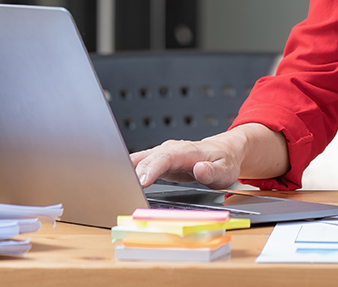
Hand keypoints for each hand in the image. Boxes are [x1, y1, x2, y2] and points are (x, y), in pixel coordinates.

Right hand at [130, 123, 288, 188]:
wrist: (224, 152)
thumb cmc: (224, 161)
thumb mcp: (225, 170)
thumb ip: (213, 172)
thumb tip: (200, 169)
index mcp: (187, 151)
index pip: (167, 157)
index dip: (152, 168)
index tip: (141, 180)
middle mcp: (172, 149)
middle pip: (149, 158)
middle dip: (134, 171)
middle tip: (121, 187)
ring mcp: (164, 153)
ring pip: (141, 158)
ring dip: (126, 169)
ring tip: (112, 183)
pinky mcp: (159, 160)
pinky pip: (140, 163)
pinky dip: (128, 169)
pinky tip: (117, 179)